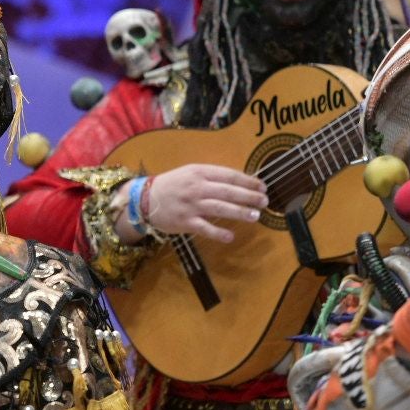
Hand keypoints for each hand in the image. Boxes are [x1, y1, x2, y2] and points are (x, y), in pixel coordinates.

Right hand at [124, 164, 266, 244]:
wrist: (145, 199)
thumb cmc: (172, 185)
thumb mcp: (190, 173)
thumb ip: (212, 177)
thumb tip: (239, 183)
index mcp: (200, 172)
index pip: (229, 175)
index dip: (247, 181)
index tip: (262, 186)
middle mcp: (197, 188)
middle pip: (228, 191)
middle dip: (248, 196)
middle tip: (264, 201)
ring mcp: (191, 205)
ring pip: (220, 208)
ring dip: (240, 213)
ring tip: (255, 216)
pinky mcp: (185, 222)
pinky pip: (205, 228)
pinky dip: (218, 233)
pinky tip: (230, 237)